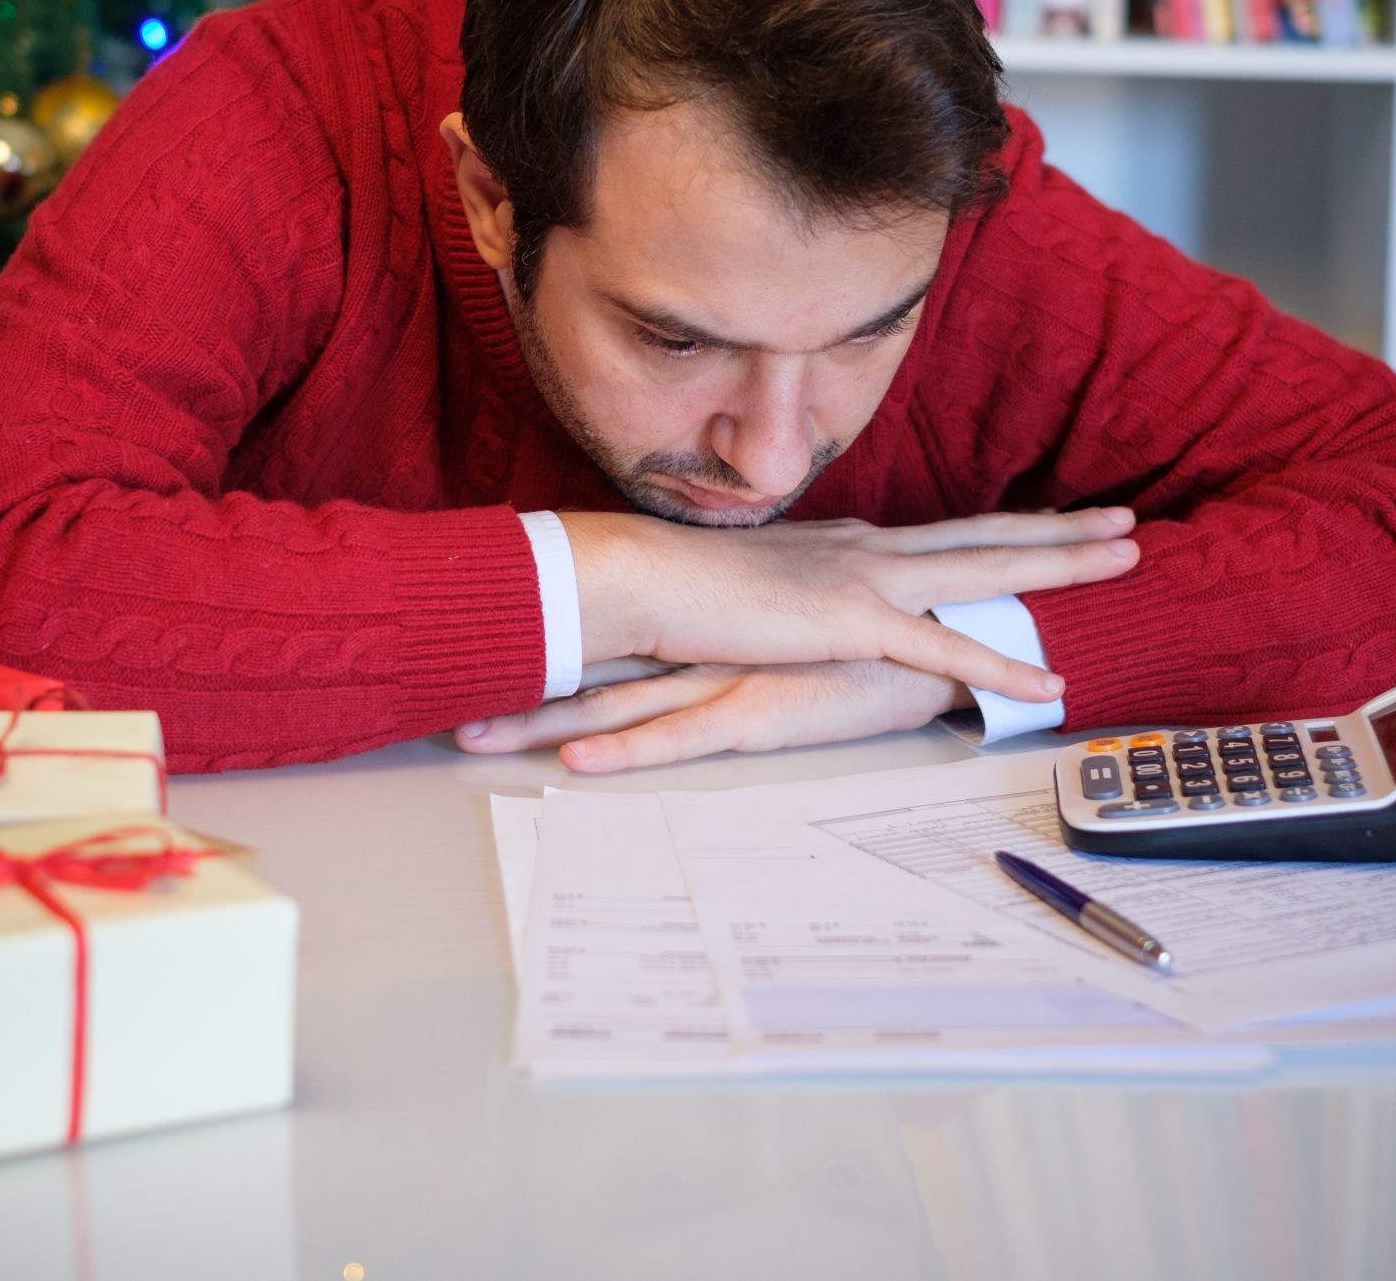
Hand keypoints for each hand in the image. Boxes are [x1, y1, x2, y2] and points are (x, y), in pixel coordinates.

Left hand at [456, 659, 969, 772]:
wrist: (955, 628)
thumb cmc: (873, 639)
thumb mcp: (792, 637)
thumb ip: (740, 642)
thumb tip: (694, 652)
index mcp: (706, 630)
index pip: (605, 644)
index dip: (538, 657)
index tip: (473, 668)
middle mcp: (704, 647)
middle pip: (590, 673)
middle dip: (514, 692)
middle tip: (440, 714)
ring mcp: (728, 677)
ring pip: (618, 705)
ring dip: (545, 723)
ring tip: (476, 739)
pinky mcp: (765, 710)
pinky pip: (683, 739)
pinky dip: (628, 753)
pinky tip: (579, 769)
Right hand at [560, 506, 1138, 701]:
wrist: (644, 578)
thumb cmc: (686, 588)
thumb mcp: (761, 586)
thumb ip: (801, 594)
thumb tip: (816, 609)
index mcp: (851, 546)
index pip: (951, 534)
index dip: (1013, 527)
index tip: (1065, 520)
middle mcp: (871, 551)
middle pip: (988, 538)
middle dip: (1064, 532)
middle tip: (1128, 523)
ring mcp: (866, 582)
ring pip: (987, 571)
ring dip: (1060, 567)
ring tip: (1123, 562)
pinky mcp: (851, 624)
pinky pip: (943, 652)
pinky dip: (1000, 668)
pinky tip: (1048, 684)